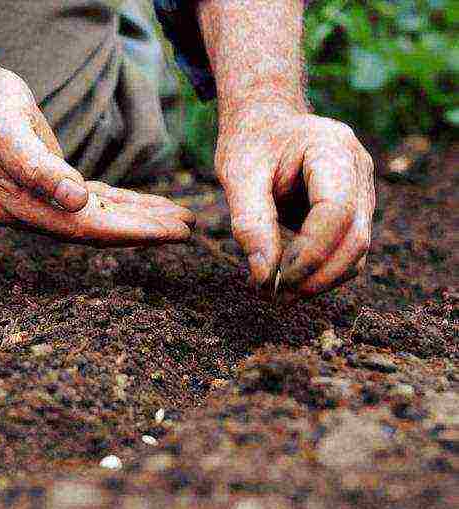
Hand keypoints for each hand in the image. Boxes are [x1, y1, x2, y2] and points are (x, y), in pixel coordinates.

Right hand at [0, 65, 194, 246]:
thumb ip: (41, 171)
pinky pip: (99, 201)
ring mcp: (48, 202)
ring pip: (104, 216)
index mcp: (25, 209)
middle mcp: (38, 213)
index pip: (88, 227)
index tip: (168, 233)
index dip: (131, 231)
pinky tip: (150, 205)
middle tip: (186, 229)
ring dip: (142, 217)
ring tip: (180, 218)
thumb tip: (78, 200)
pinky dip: (126, 203)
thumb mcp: (10, 136)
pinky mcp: (58, 187)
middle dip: (145, 229)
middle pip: (101, 229)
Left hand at [216, 103, 374, 299]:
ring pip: (357, 252)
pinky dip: (319, 270)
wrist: (266, 121)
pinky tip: (285, 277)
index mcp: (333, 150)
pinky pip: (345, 250)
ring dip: (320, 280)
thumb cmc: (251, 141)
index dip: (309, 253)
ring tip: (275, 291)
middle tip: (274, 296)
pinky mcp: (353, 211)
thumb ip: (250, 222)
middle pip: (356, 238)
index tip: (273, 279)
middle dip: (317, 276)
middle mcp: (358, 170)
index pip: (336, 211)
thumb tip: (263, 277)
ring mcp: (362, 191)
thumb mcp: (238, 173)